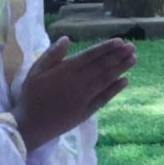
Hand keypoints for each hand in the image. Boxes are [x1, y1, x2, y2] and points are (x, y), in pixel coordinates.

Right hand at [13, 37, 134, 151]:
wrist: (30, 125)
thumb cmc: (30, 96)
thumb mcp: (34, 71)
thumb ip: (51, 55)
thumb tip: (67, 39)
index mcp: (65, 70)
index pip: (90, 56)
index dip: (106, 48)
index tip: (119, 41)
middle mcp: (78, 83)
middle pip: (102, 67)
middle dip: (118, 56)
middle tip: (132, 47)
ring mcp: (84, 98)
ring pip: (106, 80)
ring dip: (120, 69)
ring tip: (133, 59)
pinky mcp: (87, 112)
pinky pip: (104, 98)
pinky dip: (115, 89)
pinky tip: (125, 81)